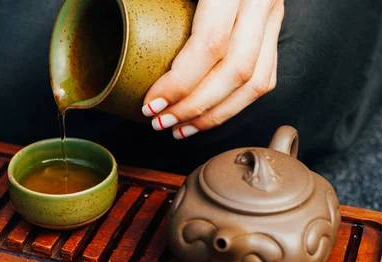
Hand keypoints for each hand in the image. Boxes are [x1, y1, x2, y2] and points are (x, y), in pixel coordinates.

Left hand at [141, 0, 283, 138]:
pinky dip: (235, 104)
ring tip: (181, 128)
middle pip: (235, 71)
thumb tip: (107, 7)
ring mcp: (274, 15)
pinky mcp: (275, 28)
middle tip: (161, 123)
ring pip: (256, 82)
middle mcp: (261, 1)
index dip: (180, 83)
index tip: (151, 104)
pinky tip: (208, 115)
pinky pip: (265, 76)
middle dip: (194, 107)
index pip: (211, 44)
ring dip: (216, 115)